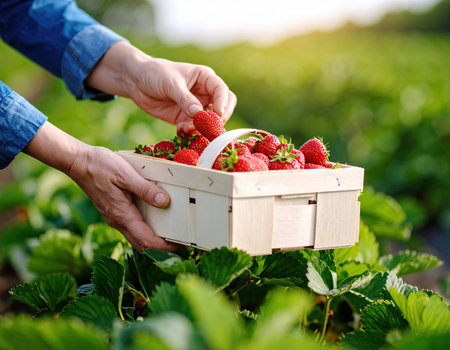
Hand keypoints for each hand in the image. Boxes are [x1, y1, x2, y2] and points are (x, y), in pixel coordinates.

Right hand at [23, 122, 179, 251]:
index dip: (164, 248)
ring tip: (170, 235)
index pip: (146, 241)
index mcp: (122, 214)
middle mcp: (117, 221)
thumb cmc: (100, 166)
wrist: (77, 162)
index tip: (180, 246)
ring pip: (136, 238)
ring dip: (152, 241)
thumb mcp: (126, 174)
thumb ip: (145, 189)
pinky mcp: (113, 211)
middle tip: (180, 245)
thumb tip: (164, 202)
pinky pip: (131, 228)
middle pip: (142, 244)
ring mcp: (114, 217)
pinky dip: (144, 231)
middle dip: (161, 249)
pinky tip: (154, 221)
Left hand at [86, 41, 236, 132]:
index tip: (217, 114)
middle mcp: (204, 94)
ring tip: (187, 128)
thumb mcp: (170, 83)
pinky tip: (179, 130)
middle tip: (210, 127)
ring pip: (208, 122)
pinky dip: (189, 132)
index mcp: (205, 78)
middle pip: (222, 109)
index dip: (223, 104)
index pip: (222, 92)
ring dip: (201, 128)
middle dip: (218, 119)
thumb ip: (185, 99)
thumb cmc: (155, 73)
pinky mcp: (184, 118)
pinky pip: (193, 128)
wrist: (136, 81)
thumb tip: (198, 114)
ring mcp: (196, 107)